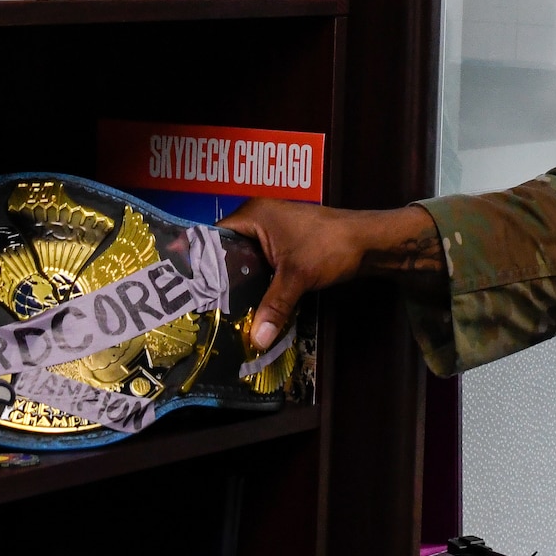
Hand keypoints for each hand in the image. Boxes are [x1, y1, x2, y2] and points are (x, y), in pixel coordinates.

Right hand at [219, 200, 442, 350]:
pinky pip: (261, 265)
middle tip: (199, 308)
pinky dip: (256, 283)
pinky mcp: (285, 246)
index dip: (197, 262)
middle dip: (217, 279)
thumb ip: (274, 307)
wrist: (370, 242)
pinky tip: (248, 306)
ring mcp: (273, 232)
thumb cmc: (330, 246)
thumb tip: (255, 341)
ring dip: (238, 284)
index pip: (211, 236)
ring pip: (245, 261)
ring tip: (218, 312)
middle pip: (226, 251)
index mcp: (253, 215)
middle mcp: (258, 219)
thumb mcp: (297, 277)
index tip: (184, 290)